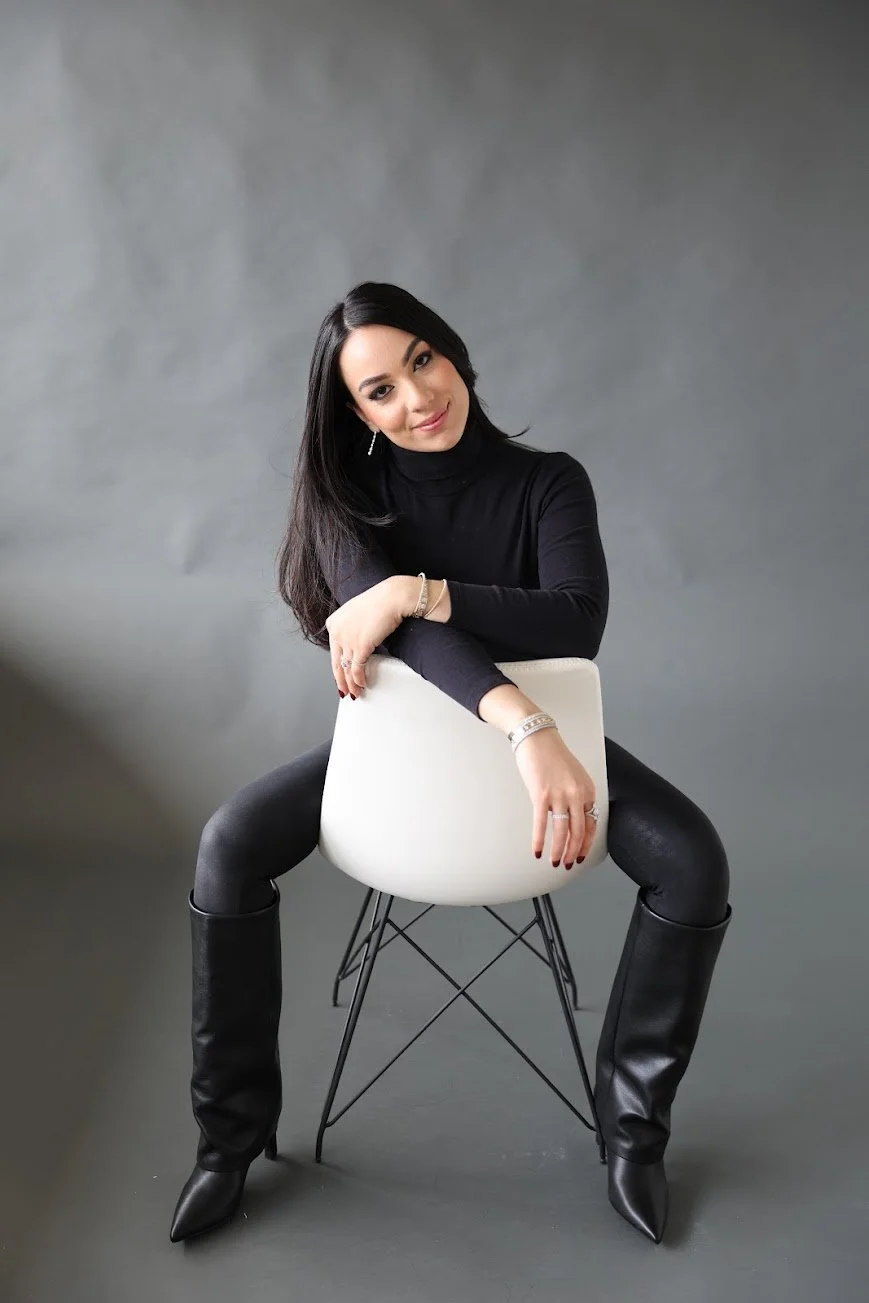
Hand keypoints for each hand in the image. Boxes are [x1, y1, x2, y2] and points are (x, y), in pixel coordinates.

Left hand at [324, 578, 404, 696]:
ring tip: (356, 692)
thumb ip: (351, 628)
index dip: (337, 667)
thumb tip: (355, 644)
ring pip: (346, 669)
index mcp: (333, 623)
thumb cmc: (380, 601)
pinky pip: (357, 669)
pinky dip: (359, 679)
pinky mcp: (360, 646)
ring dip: (352, 684)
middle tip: (345, 691)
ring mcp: (347, 640)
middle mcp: (337, 631)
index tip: (341, 676)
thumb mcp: (357, 613)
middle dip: (341, 680)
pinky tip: (363, 684)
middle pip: (336, 663)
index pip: (333, 651)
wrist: (392, 597)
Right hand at [512, 726, 597, 868]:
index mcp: (588, 790)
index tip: (580, 855)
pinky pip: (541, 824)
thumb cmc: (553, 754)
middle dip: (573, 852)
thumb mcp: (575, 775)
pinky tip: (537, 850)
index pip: (591, 824)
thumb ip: (577, 795)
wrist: (537, 737)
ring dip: (559, 850)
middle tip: (568, 864)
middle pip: (579, 831)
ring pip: (562, 831)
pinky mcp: (541, 795)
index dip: (585, 843)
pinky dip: (539, 840)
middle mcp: (577, 794)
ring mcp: (559, 795)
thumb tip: (572, 817)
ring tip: (555, 862)